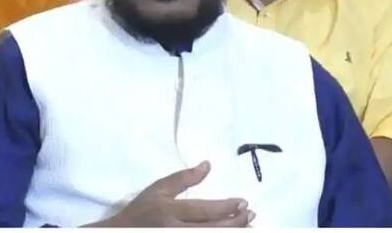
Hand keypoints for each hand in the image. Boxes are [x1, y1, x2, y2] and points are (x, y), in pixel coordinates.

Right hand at [88, 161, 254, 226]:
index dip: (227, 207)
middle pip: (213, 229)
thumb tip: (207, 165)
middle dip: (236, 222)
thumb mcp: (158, 189)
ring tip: (247, 226)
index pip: (205, 210)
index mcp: (169, 211)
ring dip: (232, 232)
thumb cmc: (140, 211)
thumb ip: (183, 178)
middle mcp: (174, 229)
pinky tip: (230, 232)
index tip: (243, 202)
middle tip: (250, 214)